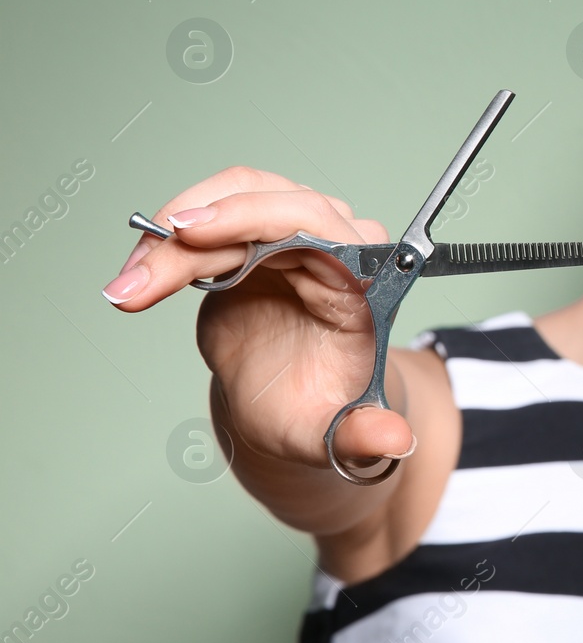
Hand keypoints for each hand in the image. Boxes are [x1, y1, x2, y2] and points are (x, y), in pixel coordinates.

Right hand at [104, 166, 414, 473]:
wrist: (302, 406)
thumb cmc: (325, 412)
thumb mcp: (342, 434)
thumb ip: (364, 436)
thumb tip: (394, 441)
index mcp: (366, 281)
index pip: (315, 222)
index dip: (253, 217)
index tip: (192, 233)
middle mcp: (339, 243)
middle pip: (263, 205)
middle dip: (192, 238)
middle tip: (136, 282)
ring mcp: (298, 231)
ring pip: (231, 201)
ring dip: (172, 237)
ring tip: (129, 287)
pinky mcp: (260, 236)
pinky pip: (212, 218)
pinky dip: (168, 245)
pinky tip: (138, 278)